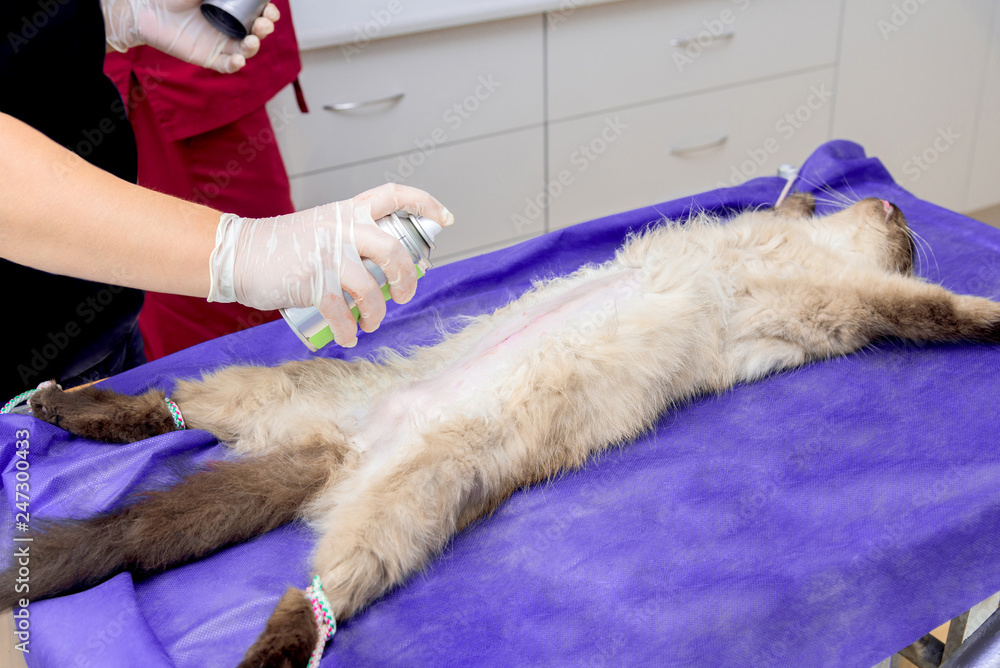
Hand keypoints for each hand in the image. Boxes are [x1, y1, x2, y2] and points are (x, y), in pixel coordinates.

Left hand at [100, 0, 280, 72]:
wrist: (145, 10)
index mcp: (230, 9)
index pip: (257, 13)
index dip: (268, 14)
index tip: (271, 10)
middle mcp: (229, 27)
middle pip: (256, 32)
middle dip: (265, 28)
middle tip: (264, 23)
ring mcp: (220, 44)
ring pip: (246, 50)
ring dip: (254, 46)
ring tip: (252, 40)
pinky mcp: (208, 58)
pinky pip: (227, 66)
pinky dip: (235, 65)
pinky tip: (238, 60)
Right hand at [208, 184, 454, 346]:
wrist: (239, 254)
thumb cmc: (284, 247)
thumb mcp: (322, 228)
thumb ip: (351, 238)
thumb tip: (383, 267)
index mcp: (348, 211)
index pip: (394, 195)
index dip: (425, 204)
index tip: (446, 219)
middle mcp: (343, 229)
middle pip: (394, 251)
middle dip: (407, 278)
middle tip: (404, 294)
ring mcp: (329, 255)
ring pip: (371, 289)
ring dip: (377, 313)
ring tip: (372, 323)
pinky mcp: (314, 282)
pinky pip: (343, 313)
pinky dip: (349, 330)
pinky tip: (349, 337)